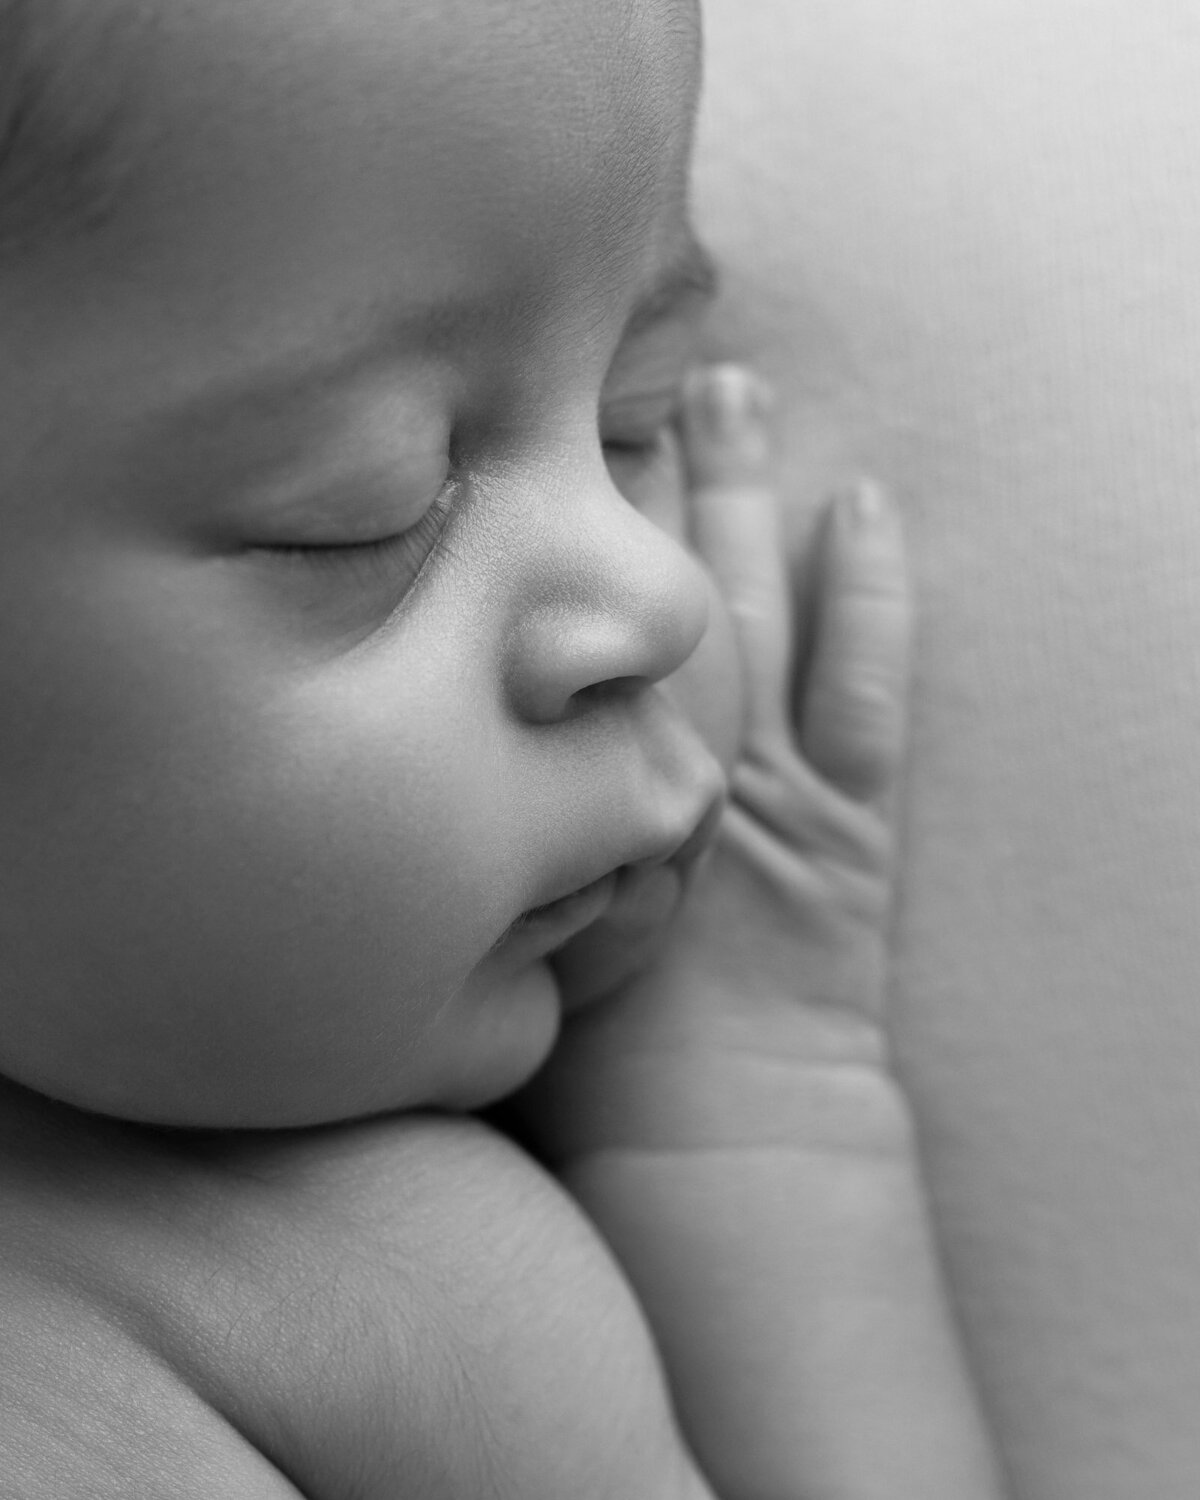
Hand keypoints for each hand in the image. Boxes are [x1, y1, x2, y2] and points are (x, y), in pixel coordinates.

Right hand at [516, 364, 913, 1163]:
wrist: (706, 1146)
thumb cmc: (586, 1065)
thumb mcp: (481, 930)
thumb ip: (446, 832)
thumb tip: (375, 748)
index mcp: (564, 780)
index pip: (539, 622)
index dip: (528, 520)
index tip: (506, 429)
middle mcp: (658, 753)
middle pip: (637, 580)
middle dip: (626, 468)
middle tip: (605, 359)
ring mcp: (761, 778)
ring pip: (747, 605)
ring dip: (740, 491)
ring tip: (730, 384)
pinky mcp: (848, 815)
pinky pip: (867, 687)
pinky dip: (874, 596)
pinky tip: (864, 503)